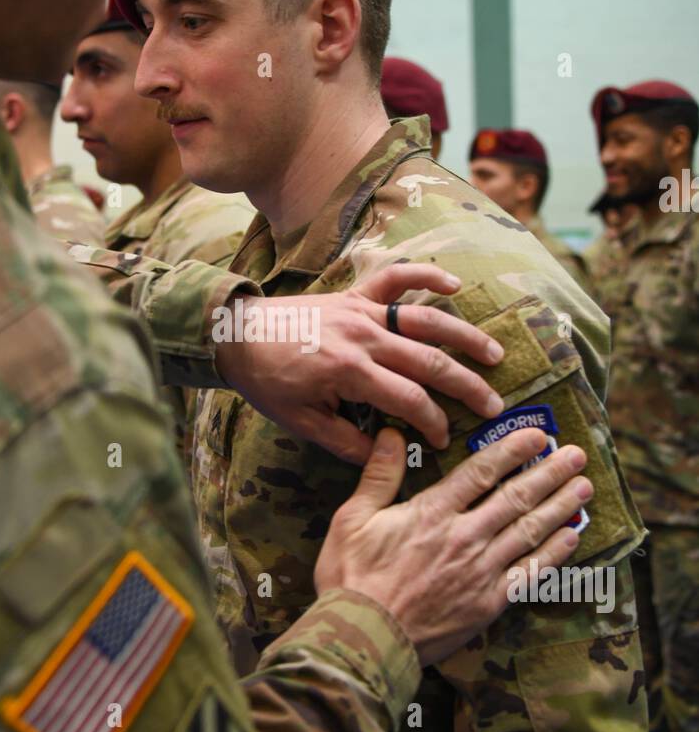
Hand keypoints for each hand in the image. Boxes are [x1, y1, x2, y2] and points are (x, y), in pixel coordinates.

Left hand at [213, 264, 505, 462]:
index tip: (445, 440)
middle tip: (494, 405)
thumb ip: (346, 442)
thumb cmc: (268, 382)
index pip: (410, 401)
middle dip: (466, 386)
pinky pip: (396, 278)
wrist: (237, 335)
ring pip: (426, 320)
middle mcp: (363, 337)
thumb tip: (385, 456)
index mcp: (351, 372)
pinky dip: (424, 275)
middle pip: (429, 362)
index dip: (433, 424)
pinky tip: (454, 282)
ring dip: (464, 336)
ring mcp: (362, 311)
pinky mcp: (355, 294)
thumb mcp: (302, 423)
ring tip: (494, 354)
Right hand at [314, 426, 592, 666]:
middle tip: (577, 455)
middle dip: (549, 473)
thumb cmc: (351, 578)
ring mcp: (481, 570)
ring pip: (530, 531)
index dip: (513, 450)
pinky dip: (554, 553)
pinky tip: (571, 537)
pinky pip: (530, 573)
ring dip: (560, 507)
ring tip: (583, 487)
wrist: (364, 638)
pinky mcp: (489, 602)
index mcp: (432, 512)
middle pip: (516, 497)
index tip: (538, 436)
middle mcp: (464, 536)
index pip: (481, 471)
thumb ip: (378, 474)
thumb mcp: (352, 518)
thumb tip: (393, 433)